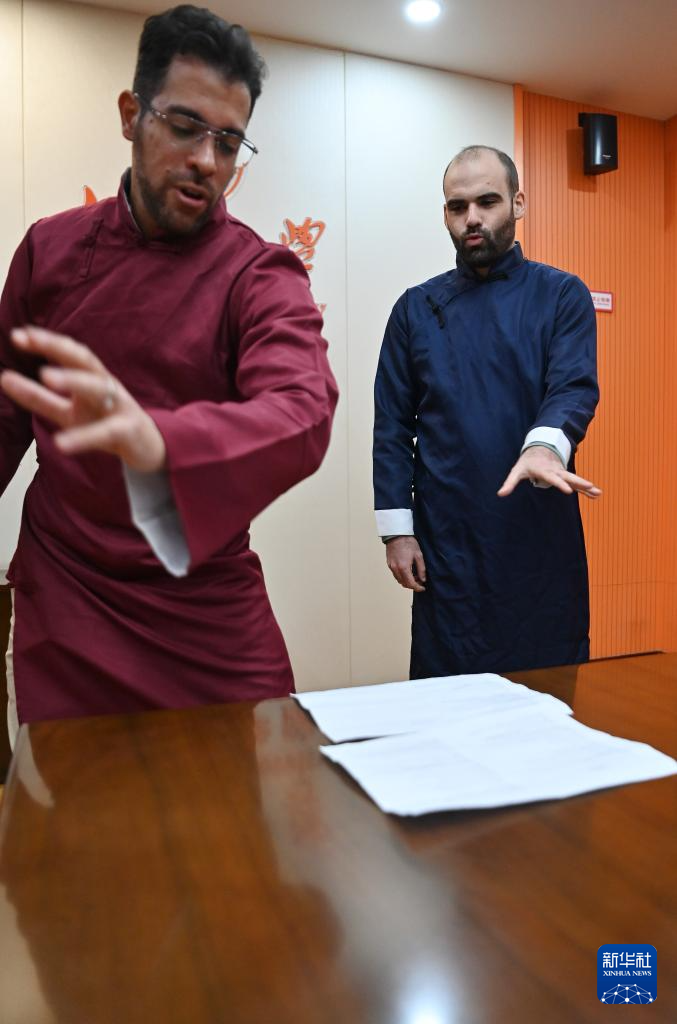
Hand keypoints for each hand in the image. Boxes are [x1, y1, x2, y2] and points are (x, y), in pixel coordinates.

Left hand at [1, 325, 165, 472]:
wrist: (149, 449)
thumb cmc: (107, 424)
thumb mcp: (69, 412)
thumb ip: (39, 398)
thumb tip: (5, 379)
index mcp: (92, 378)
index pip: (68, 353)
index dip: (45, 342)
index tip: (18, 334)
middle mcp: (106, 386)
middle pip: (83, 359)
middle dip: (56, 346)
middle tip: (28, 338)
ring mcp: (119, 406)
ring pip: (97, 387)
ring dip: (73, 379)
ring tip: (46, 376)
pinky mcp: (128, 431)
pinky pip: (105, 432)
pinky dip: (83, 437)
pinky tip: (61, 443)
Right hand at [385, 536, 426, 591]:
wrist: (397, 535)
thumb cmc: (408, 543)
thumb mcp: (419, 555)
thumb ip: (421, 569)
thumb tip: (423, 579)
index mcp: (404, 567)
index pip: (410, 583)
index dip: (417, 588)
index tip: (423, 588)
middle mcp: (396, 569)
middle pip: (404, 584)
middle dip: (413, 585)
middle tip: (420, 581)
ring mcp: (391, 567)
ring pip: (399, 580)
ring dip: (407, 581)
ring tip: (414, 575)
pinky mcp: (389, 564)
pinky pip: (395, 575)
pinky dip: (402, 576)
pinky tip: (407, 571)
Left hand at [497, 445, 600, 498]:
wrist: (538, 448)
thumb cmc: (526, 462)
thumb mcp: (516, 471)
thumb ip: (509, 483)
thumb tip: (500, 494)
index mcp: (544, 470)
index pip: (553, 478)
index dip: (560, 484)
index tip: (569, 491)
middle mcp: (556, 471)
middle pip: (569, 477)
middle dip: (580, 482)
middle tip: (591, 486)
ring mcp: (562, 473)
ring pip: (576, 480)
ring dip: (587, 486)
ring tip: (598, 493)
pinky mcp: (565, 476)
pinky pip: (577, 483)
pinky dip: (586, 489)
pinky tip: (596, 495)